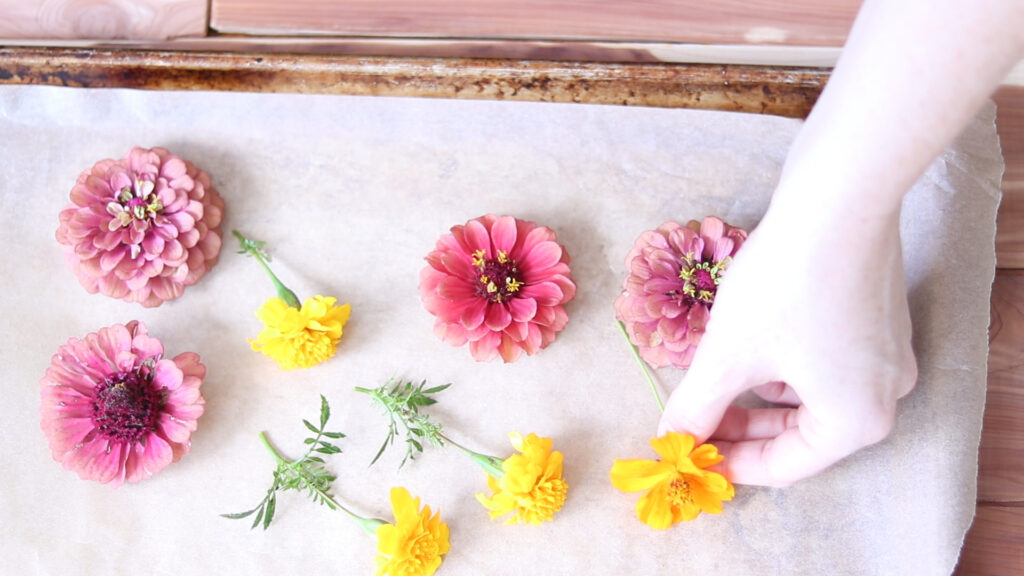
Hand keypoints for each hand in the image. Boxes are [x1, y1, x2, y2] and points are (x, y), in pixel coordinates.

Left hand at [657, 196, 916, 486]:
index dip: (729, 463)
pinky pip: (824, 363)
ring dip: (756, 394)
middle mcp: (884, 396)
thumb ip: (698, 406)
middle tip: (691, 423)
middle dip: (740, 427)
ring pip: (809, 395)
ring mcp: (886, 355)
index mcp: (857, 422)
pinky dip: (782, 365)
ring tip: (712, 382)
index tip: (687, 456)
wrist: (837, 196)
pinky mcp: (877, 318)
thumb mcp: (729, 355)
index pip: (783, 466)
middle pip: (799, 433)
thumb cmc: (785, 284)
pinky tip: (747, 345)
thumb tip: (672, 438)